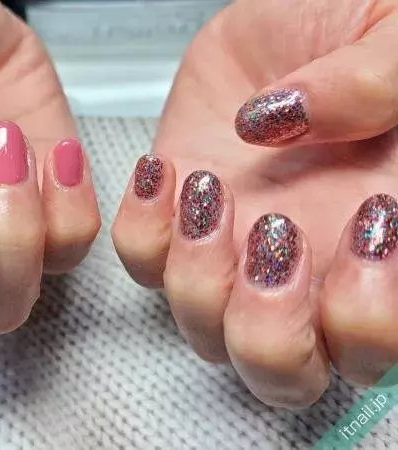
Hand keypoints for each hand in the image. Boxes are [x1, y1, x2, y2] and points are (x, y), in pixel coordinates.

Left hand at [113, 0, 397, 406]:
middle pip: (282, 372)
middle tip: (275, 233)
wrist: (289, 12)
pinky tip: (167, 171)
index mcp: (378, 248)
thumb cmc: (351, 22)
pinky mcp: (175, 220)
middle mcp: (307, 270)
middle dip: (269, 328)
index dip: (367, 316)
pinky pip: (142, 262)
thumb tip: (288, 122)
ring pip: (204, 331)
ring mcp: (233, 252)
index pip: (374, 342)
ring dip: (199, 277)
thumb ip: (380, 83)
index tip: (366, 219)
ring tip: (210, 190)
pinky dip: (143, 230)